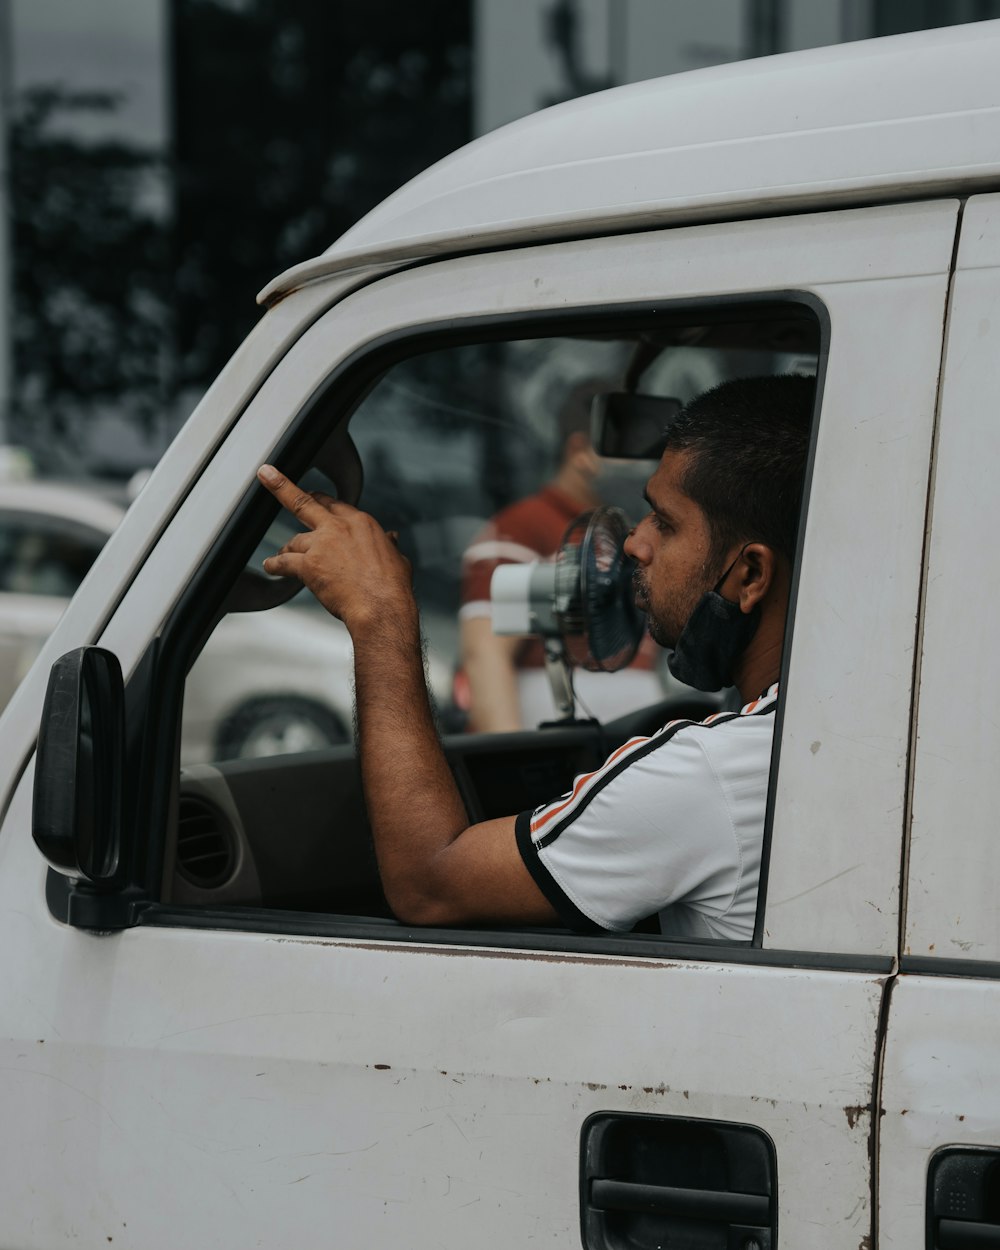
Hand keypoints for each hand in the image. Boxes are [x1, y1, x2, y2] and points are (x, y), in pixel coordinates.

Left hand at [257, 464, 414, 630]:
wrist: (382, 607)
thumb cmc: (392, 587)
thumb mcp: (397, 559)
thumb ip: (389, 545)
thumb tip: (392, 540)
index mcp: (361, 523)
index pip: (335, 505)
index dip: (322, 500)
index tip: (314, 496)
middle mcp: (339, 528)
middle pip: (304, 503)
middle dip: (282, 487)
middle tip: (269, 476)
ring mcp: (322, 545)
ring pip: (295, 541)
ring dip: (287, 548)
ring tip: (281, 555)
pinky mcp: (309, 565)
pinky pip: (284, 563)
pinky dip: (275, 564)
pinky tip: (271, 566)